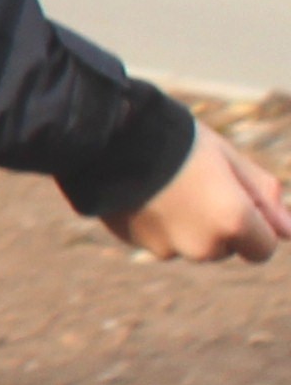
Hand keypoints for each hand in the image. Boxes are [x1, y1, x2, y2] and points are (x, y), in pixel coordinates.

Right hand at [106, 126, 284, 264]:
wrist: (110, 135)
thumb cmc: (181, 141)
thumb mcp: (231, 159)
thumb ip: (264, 196)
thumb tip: (289, 231)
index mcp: (234, 223)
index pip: (263, 249)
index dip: (255, 224)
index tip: (236, 197)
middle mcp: (203, 245)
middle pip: (223, 248)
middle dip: (218, 225)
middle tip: (196, 183)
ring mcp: (165, 248)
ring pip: (188, 245)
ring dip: (185, 225)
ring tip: (165, 185)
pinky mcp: (134, 244)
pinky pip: (157, 239)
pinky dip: (156, 222)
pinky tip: (143, 191)